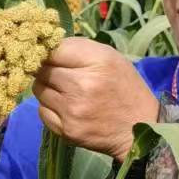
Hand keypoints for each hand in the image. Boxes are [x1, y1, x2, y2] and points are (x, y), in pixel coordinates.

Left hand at [34, 38, 157, 161]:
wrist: (140, 126)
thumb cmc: (124, 86)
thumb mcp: (110, 56)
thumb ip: (79, 48)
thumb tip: (46, 47)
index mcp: (97, 61)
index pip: (53, 50)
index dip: (51, 52)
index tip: (55, 57)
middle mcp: (82, 85)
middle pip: (42, 69)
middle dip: (48, 69)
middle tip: (61, 75)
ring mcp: (72, 110)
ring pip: (38, 90)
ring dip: (47, 88)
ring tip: (65, 91)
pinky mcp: (67, 130)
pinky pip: (42, 111)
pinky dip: (50, 108)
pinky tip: (66, 108)